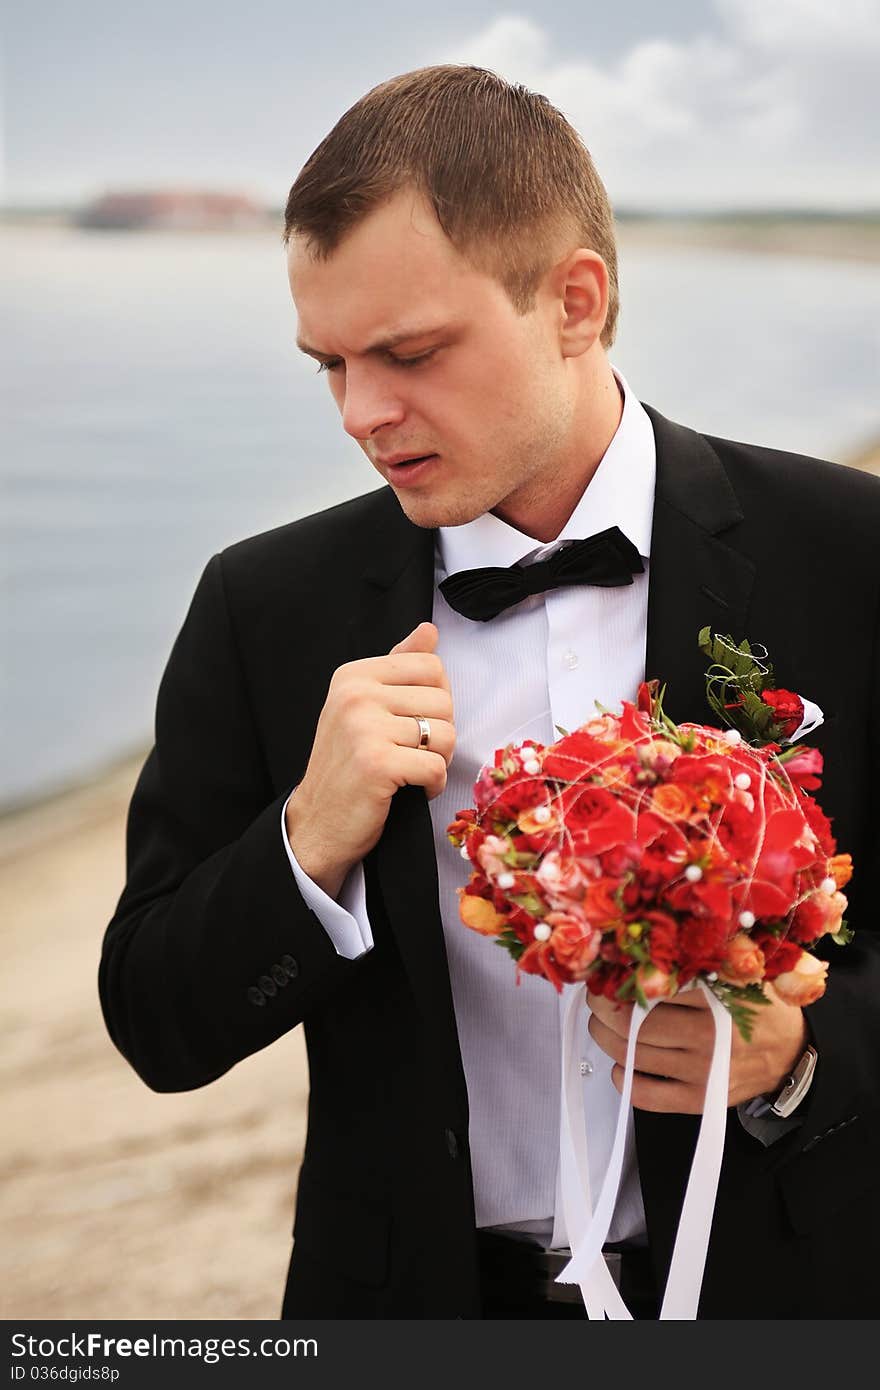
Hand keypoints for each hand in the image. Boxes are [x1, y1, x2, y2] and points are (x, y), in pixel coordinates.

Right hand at [285, 622, 454, 897]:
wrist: (318, 821)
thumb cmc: (347, 765)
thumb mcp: (365, 706)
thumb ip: (398, 666)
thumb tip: (429, 630)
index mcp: (353, 676)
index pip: (430, 666)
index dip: (436, 699)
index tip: (414, 724)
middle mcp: (355, 695)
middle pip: (443, 700)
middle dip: (440, 734)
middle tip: (413, 754)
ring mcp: (364, 729)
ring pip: (445, 734)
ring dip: (438, 760)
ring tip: (413, 771)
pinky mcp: (376, 764)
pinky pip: (436, 766)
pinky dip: (433, 785)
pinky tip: (413, 790)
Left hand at [587, 983, 807, 1113]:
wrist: (794, 1054)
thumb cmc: (760, 1007)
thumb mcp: (739, 973)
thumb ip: (698, 963)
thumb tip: (643, 951)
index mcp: (718, 999)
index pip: (655, 986)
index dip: (622, 978)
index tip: (608, 972)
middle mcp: (709, 1037)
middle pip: (635, 1024)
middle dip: (604, 1008)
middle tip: (597, 998)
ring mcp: (703, 1072)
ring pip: (634, 1056)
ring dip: (606, 1038)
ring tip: (602, 1025)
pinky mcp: (700, 1100)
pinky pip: (648, 1096)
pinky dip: (625, 1081)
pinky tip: (621, 1065)